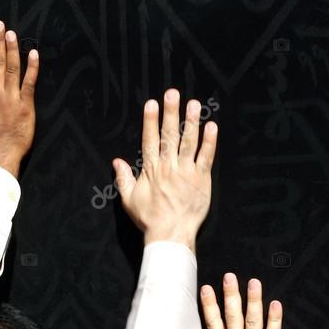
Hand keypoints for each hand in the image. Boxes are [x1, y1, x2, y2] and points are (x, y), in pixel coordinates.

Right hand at [113, 91, 216, 251]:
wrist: (170, 235)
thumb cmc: (150, 219)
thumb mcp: (129, 200)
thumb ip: (123, 178)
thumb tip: (116, 161)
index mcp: (151, 170)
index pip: (150, 140)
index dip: (151, 120)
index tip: (152, 103)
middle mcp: (168, 167)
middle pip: (169, 135)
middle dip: (171, 113)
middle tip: (173, 93)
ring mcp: (186, 172)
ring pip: (189, 142)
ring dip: (191, 121)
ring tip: (194, 103)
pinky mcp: (201, 179)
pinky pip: (206, 157)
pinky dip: (210, 142)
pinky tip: (212, 127)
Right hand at [197, 275, 281, 328]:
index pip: (213, 324)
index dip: (209, 305)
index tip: (206, 288)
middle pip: (232, 317)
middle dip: (230, 295)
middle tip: (229, 277)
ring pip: (253, 321)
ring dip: (253, 301)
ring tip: (253, 282)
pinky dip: (275, 320)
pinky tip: (276, 304)